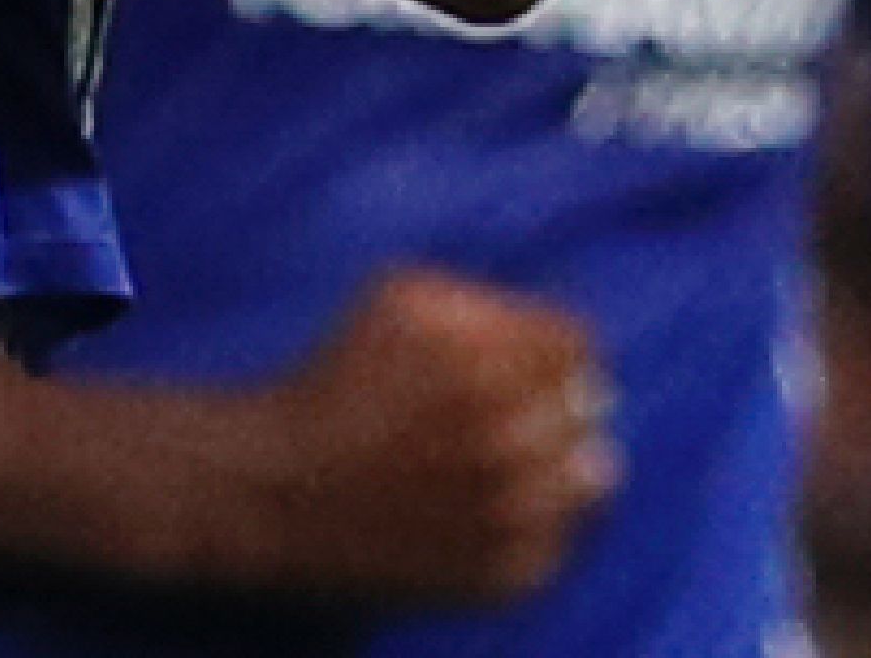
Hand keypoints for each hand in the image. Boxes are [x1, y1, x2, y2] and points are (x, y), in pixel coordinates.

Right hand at [234, 266, 619, 603]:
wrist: (281, 491)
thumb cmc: (337, 382)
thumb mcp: (402, 297)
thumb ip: (489, 301)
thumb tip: (558, 340)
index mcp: (491, 362)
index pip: (578, 346)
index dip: (553, 350)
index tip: (529, 363)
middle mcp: (510, 438)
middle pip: (587, 409)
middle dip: (554, 404)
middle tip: (514, 414)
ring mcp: (513, 513)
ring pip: (590, 476)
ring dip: (558, 464)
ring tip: (507, 462)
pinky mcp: (507, 573)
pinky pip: (561, 538)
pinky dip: (538, 522)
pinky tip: (487, 509)